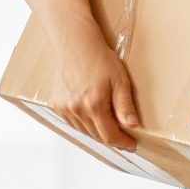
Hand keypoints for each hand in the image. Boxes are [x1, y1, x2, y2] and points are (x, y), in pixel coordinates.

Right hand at [52, 24, 138, 149]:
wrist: (75, 44)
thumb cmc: (100, 59)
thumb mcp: (120, 80)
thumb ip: (125, 105)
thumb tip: (132, 126)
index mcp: (93, 105)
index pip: (110, 135)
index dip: (123, 143)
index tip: (132, 145)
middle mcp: (76, 110)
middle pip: (97, 136)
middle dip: (113, 139)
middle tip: (124, 139)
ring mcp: (64, 108)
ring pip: (84, 131)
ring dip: (98, 133)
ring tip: (111, 130)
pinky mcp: (57, 104)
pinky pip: (73, 123)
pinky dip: (84, 126)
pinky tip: (94, 120)